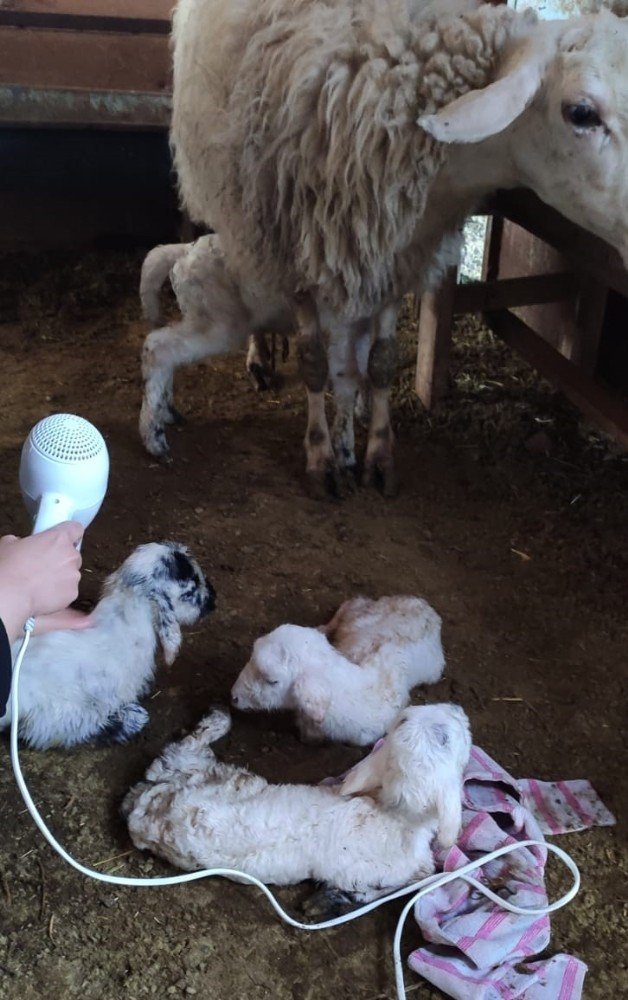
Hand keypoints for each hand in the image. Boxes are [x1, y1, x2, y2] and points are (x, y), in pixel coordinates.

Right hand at [0, 522, 83, 641]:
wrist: (11, 594)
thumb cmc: (9, 569)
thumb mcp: (9, 544)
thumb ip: (23, 541)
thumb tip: (21, 543)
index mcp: (59, 538)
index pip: (75, 528)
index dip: (70, 533)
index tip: (65, 537)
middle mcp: (70, 555)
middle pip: (72, 554)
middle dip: (61, 559)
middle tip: (43, 565)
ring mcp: (73, 575)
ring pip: (70, 574)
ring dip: (60, 577)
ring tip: (39, 582)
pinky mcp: (72, 593)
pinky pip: (68, 591)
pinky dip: (59, 593)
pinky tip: (42, 593)